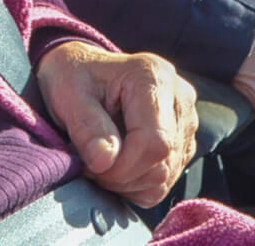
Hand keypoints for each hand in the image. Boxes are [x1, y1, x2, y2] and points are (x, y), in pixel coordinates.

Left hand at [36, 41, 197, 205]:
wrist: (81, 70)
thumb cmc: (74, 77)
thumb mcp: (69, 93)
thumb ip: (86, 126)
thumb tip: (104, 161)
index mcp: (152, 76)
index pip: (154, 141)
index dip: (122, 167)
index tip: (91, 165)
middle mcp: (178, 96)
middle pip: (163, 161)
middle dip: (121, 176)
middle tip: (91, 164)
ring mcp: (185, 120)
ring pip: (165, 176)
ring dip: (128, 182)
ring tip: (101, 161)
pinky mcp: (183, 142)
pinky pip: (165, 181)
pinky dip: (137, 184)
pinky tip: (117, 164)